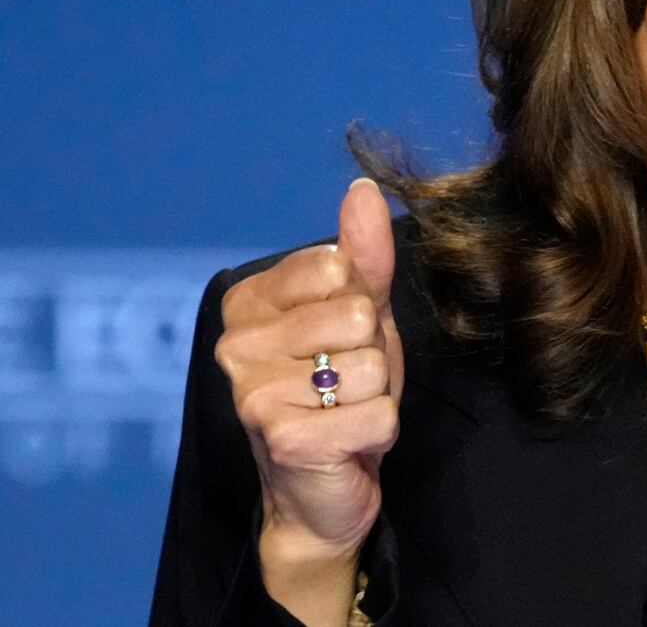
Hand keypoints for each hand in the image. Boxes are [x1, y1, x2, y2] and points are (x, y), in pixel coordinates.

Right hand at [213, 178, 402, 621]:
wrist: (321, 489)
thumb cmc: (339, 392)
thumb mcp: (360, 315)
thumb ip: (363, 254)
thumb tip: (364, 188)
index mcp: (247, 303)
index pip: (337, 266)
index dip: (361, 304)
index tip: (339, 339)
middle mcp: (236, 345)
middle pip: (358, 316)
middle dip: (373, 354)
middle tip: (347, 384)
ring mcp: (254, 394)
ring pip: (372, 366)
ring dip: (377, 394)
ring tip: (345, 412)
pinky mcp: (285, 439)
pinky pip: (379, 413)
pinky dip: (379, 431)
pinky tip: (348, 444)